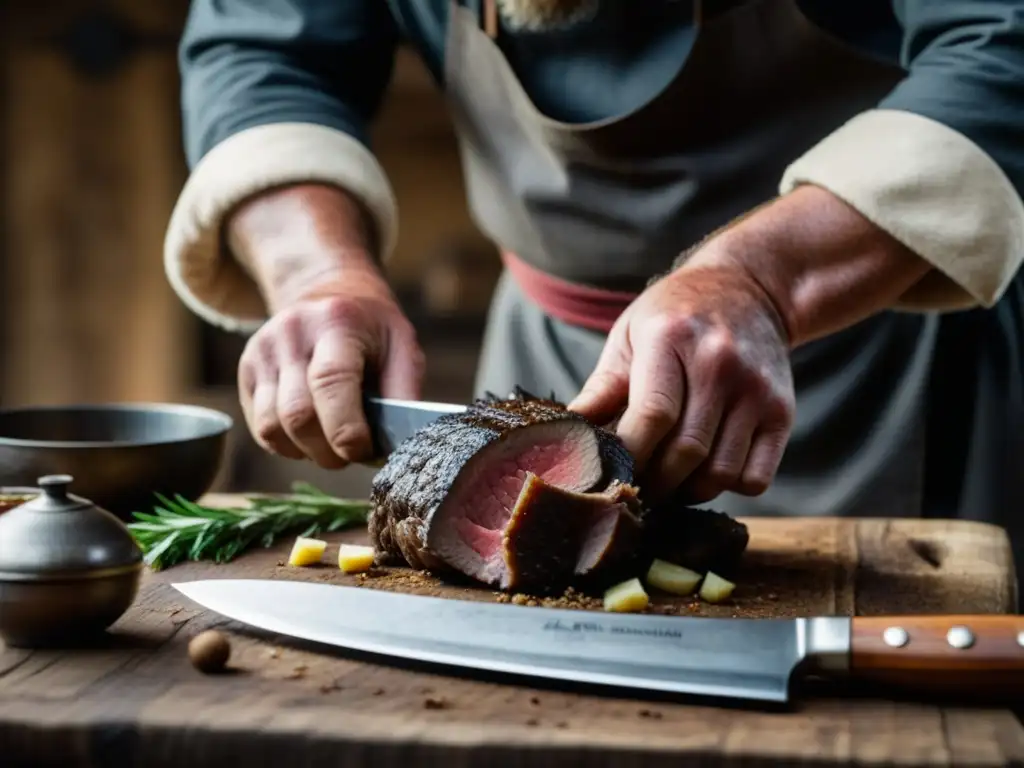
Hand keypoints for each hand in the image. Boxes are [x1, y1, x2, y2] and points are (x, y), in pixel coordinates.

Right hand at [227, 184, 423, 468]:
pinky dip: (286, 446)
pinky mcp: (247, 369)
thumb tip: (403, 444)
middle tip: (351, 455)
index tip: (362, 451)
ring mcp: (262, 350)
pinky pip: (260, 428)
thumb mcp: (402, 346)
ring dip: (305, 452)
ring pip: (272, 427)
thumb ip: (403, 391)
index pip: (331, 382)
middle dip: (327, 451)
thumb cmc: (372, 330)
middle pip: (297, 414)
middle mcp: (291, 333)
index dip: (345, 428)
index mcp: (336, 323)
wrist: (328, 293)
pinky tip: (309, 438)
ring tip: (331, 447)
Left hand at [569, 256, 795, 502]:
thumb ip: (601, 389)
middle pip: (686, 452)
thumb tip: (566, 438)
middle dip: (655, 483)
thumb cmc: (674, 317)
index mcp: (671, 339)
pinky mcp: (782, 411)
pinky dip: (728, 487)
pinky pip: (755, 477)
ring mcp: (756, 389)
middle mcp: (719, 363)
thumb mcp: (630, 336)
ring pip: (720, 473)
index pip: (652, 416)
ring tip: (669, 481)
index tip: (611, 473)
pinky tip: (708, 470)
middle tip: (636, 488)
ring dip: (689, 490)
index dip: (629, 456)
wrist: (748, 289)